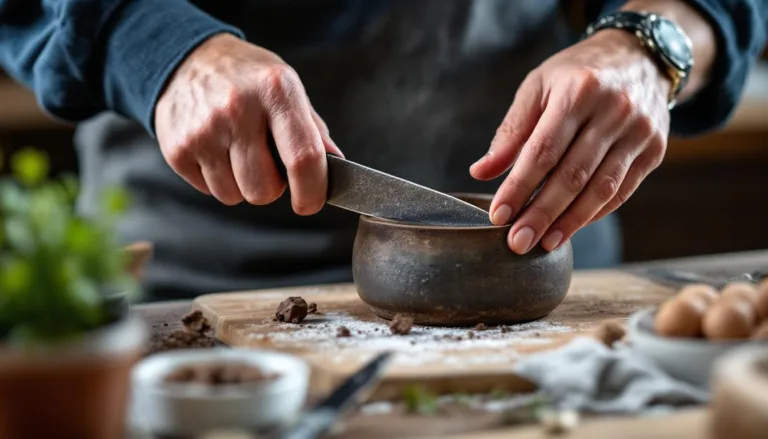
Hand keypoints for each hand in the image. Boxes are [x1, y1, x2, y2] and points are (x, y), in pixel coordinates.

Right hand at [154, 34, 342, 213]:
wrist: (185, 60)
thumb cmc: (247, 79)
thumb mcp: (288, 87)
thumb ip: (314, 130)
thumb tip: (336, 167)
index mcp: (276, 91)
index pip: (303, 158)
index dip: (312, 191)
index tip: (311, 202)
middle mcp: (238, 110)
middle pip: (264, 190)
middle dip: (272, 188)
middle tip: (267, 164)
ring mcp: (204, 130)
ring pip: (235, 196)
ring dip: (242, 185)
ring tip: (238, 152)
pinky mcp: (177, 148)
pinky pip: (209, 191)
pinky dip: (217, 180)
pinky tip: (216, 151)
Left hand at [470, 29, 670, 253]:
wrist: (640, 57)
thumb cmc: (578, 73)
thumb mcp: (538, 86)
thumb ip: (511, 131)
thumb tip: (481, 172)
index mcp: (578, 91)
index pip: (543, 150)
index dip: (519, 187)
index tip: (498, 216)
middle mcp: (614, 111)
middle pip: (572, 175)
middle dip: (541, 214)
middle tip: (517, 243)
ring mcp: (639, 132)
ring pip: (601, 189)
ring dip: (570, 222)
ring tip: (543, 243)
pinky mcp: (655, 150)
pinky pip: (622, 191)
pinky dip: (594, 214)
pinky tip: (570, 227)